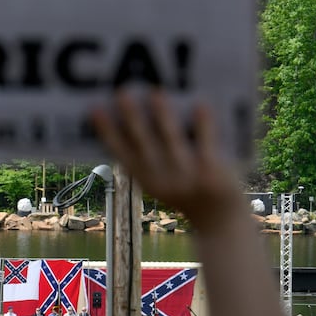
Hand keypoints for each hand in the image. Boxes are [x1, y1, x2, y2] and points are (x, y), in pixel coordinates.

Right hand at [92, 89, 239, 229]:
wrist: (220, 223)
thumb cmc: (188, 193)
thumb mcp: (161, 184)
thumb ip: (149, 162)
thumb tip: (136, 119)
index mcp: (146, 180)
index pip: (121, 152)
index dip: (107, 131)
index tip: (95, 110)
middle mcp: (163, 180)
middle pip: (143, 142)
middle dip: (132, 117)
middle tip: (122, 92)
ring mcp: (187, 177)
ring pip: (171, 139)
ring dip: (162, 115)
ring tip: (156, 93)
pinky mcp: (212, 173)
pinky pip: (206, 143)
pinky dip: (203, 124)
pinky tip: (200, 105)